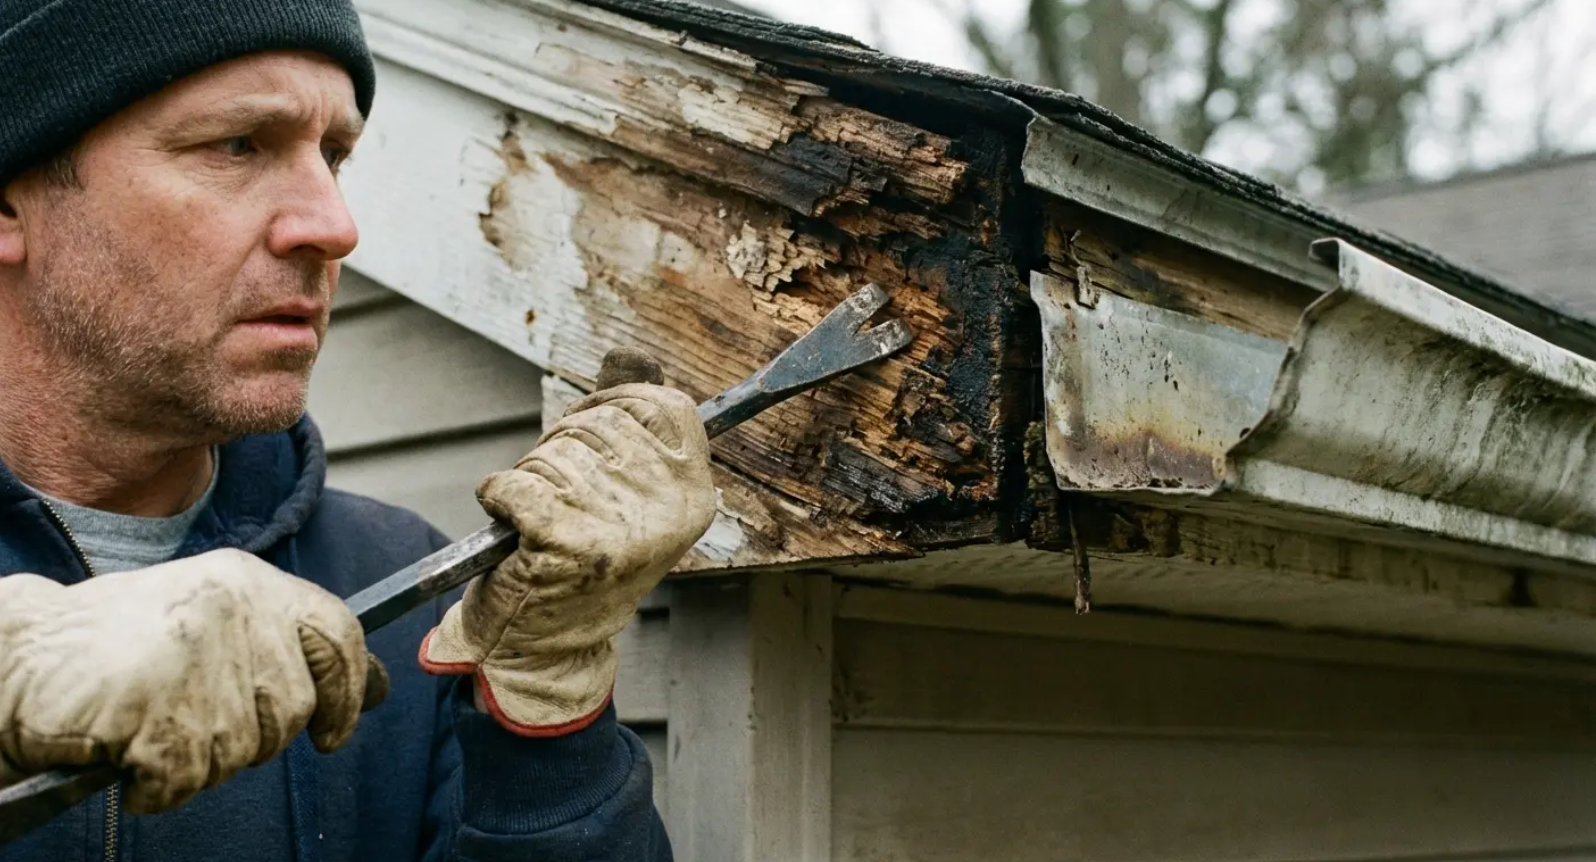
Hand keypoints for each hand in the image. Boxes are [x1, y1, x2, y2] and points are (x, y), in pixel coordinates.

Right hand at [0, 549, 372, 812]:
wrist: (16, 659)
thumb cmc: (115, 646)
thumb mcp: (212, 617)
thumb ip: (285, 644)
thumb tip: (374, 688)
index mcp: (247, 582)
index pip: (338, 634)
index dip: (349, 689)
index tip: (339, 730)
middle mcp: (233, 612)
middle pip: (293, 709)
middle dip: (251, 733)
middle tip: (191, 719)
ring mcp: (198, 662)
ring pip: (241, 750)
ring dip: (196, 758)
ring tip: (148, 723)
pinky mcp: (161, 714)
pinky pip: (185, 780)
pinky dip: (155, 785)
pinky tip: (123, 751)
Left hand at [420, 382, 714, 734]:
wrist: (547, 651)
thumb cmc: (584, 565)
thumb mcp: (631, 499)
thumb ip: (634, 428)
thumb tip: (630, 355)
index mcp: (694, 495)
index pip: (665, 404)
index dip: (616, 405)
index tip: (590, 430)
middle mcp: (667, 508)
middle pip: (598, 424)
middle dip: (564, 451)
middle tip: (564, 503)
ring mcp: (617, 524)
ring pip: (551, 455)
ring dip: (531, 482)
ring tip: (544, 528)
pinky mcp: (563, 541)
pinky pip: (511, 483)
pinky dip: (497, 497)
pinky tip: (512, 528)